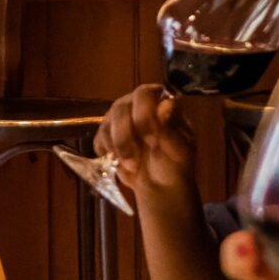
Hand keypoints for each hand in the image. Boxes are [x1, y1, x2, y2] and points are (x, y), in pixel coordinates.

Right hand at [94, 84, 196, 202]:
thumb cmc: (174, 164)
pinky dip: (109, 153)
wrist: (160, 185)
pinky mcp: (106, 133)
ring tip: (133, 165)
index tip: (151, 141)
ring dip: (119, 148)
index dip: (144, 116)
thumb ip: (172, 129)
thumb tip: (165, 105)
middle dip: (126, 136)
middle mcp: (136, 103)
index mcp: (159, 101)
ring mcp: (119, 117)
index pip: (144, 94)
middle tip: (138, 157)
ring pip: (107, 123)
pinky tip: (122, 163)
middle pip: (120, 107)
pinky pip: (99, 138)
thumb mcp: (179, 151)